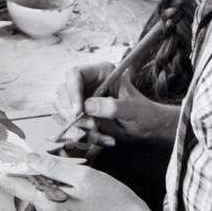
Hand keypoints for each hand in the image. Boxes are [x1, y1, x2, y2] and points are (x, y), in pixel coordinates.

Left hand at [0, 152, 154, 210]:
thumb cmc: (113, 200)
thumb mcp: (83, 177)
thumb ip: (53, 167)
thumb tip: (28, 158)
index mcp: (47, 204)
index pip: (14, 184)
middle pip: (24, 185)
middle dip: (14, 165)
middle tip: (1, 145)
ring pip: (37, 188)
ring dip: (34, 171)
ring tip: (26, 152)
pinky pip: (47, 193)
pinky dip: (45, 179)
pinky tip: (49, 167)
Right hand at [55, 64, 179, 146]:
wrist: (147, 127)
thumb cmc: (144, 113)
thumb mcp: (131, 110)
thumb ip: (112, 107)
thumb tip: (88, 106)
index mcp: (101, 73)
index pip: (75, 74)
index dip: (72, 92)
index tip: (78, 111)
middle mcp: (89, 83)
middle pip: (63, 92)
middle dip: (72, 112)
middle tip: (90, 126)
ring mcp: (83, 98)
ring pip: (63, 110)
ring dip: (78, 125)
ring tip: (99, 133)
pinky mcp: (81, 114)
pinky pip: (70, 124)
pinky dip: (82, 134)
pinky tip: (101, 137)